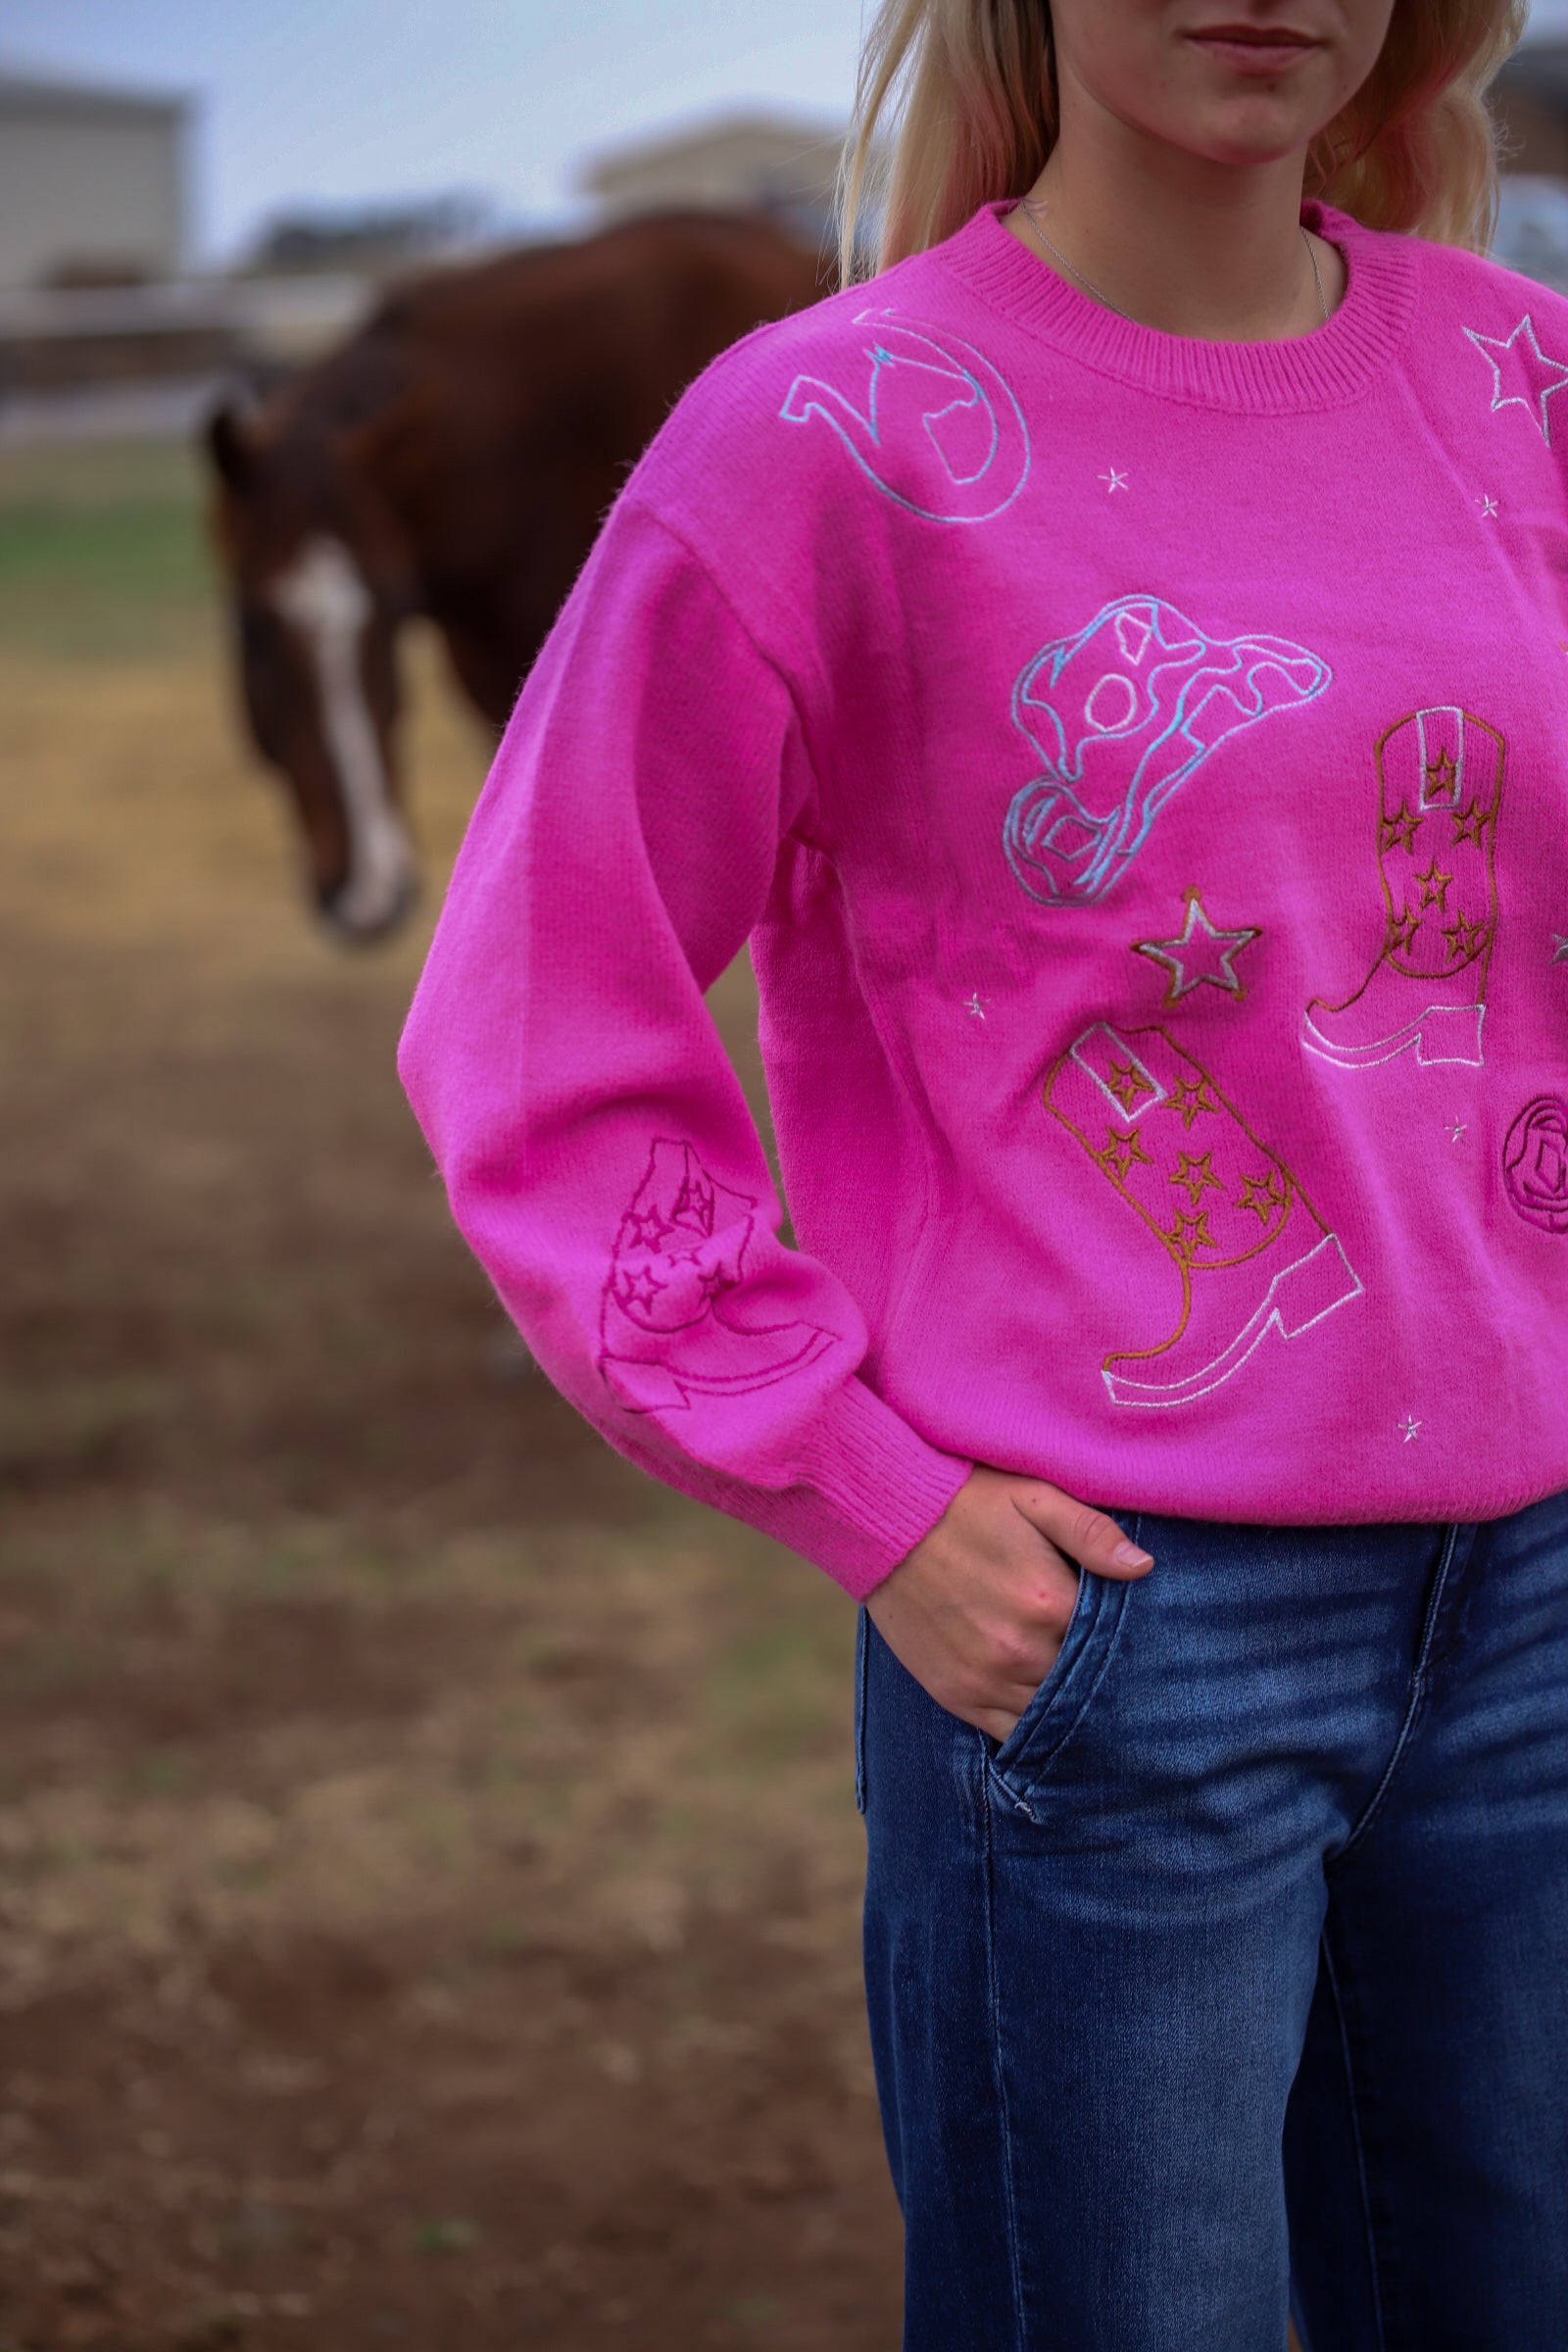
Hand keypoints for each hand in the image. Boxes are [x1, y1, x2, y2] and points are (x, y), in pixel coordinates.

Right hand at [865, 1467, 1154, 1741]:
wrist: (884, 1518)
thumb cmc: (966, 1501)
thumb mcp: (1034, 1497)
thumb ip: (1092, 1532)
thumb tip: (1143, 1568)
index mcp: (1051, 1602)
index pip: (1115, 1641)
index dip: (1125, 1636)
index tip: (1132, 1631)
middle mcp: (1022, 1652)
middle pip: (1086, 1683)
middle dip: (1099, 1672)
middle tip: (1109, 1663)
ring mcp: (987, 1680)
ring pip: (1052, 1714)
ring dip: (1068, 1704)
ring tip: (1076, 1684)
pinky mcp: (956, 1696)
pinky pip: (1010, 1734)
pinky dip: (1031, 1727)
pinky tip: (1042, 1711)